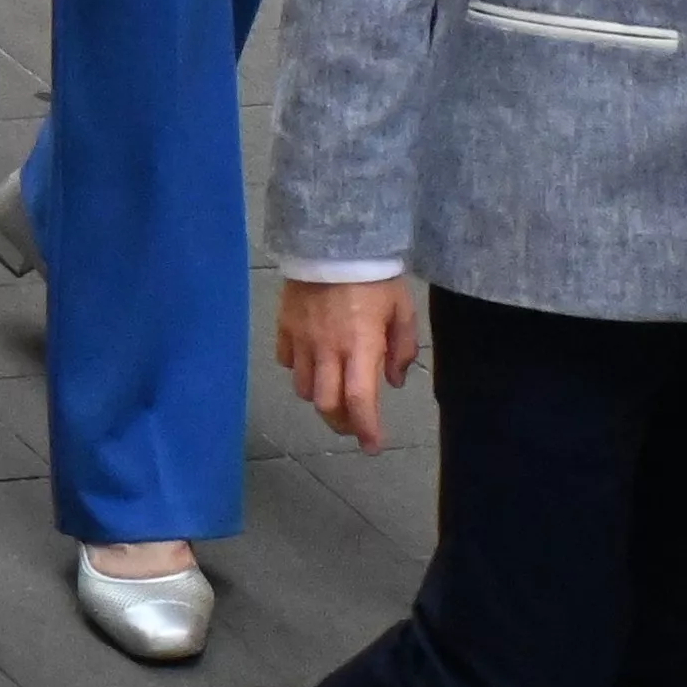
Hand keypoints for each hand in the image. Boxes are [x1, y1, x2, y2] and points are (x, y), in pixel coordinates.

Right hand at [278, 274, 420, 452]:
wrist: (333, 240)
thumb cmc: (375, 277)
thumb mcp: (403, 311)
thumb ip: (401, 350)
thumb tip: (391, 381)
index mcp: (361, 347)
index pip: (360, 401)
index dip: (366, 429)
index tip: (372, 446)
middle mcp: (328, 350)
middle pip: (326, 404)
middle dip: (341, 423)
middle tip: (355, 426)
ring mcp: (301, 340)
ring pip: (303, 388)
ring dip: (320, 398)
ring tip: (334, 393)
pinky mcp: (284, 326)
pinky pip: (286, 361)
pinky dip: (298, 370)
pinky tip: (311, 363)